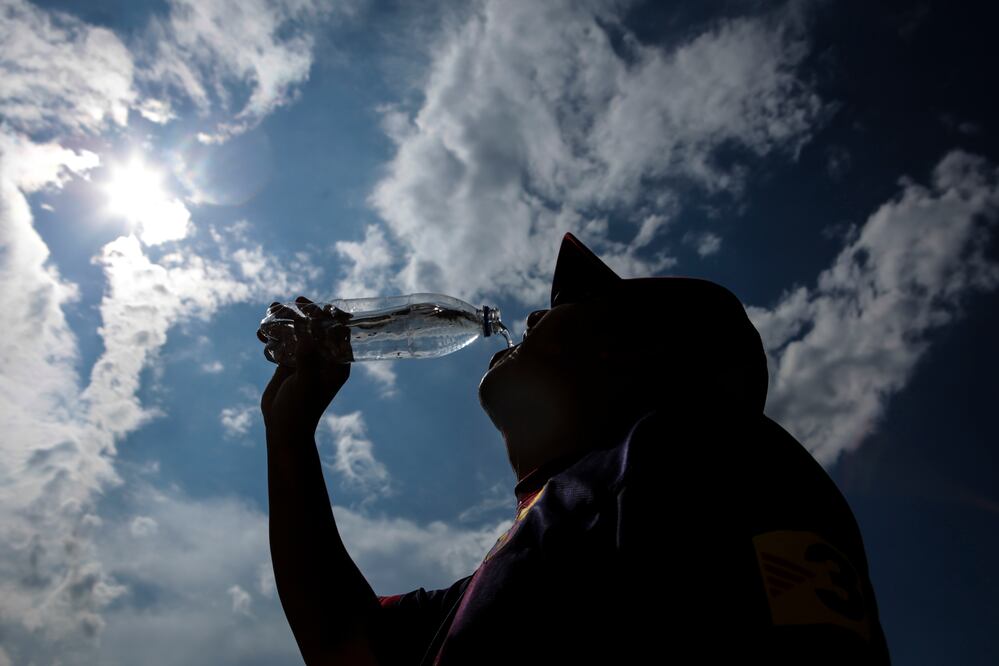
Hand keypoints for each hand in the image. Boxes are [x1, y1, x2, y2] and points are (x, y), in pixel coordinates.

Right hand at [260, 297, 352, 437]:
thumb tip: (307, 330)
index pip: (339, 331)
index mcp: (338, 362)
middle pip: (318, 327)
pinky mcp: (289, 363)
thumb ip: (307, 357)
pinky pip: (283, 343)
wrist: (283, 429)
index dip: (330, 316)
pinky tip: (260, 333)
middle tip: (294, 303)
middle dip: (306, 312)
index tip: (316, 306)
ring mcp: (306, 359)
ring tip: (271, 310)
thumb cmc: (301, 409)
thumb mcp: (305, 383)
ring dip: (286, 320)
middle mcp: (324, 358)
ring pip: (298, 332)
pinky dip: (272, 335)